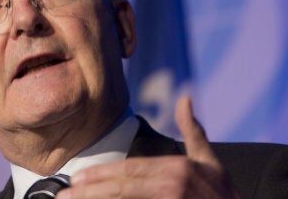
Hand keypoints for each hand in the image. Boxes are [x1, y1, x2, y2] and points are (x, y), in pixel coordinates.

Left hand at [57, 96, 238, 197]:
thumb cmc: (224, 195)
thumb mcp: (211, 161)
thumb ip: (193, 130)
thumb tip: (185, 98)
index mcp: (177, 168)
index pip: (130, 170)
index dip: (101, 174)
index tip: (76, 178)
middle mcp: (172, 184)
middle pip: (122, 187)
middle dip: (90, 190)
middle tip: (63, 193)